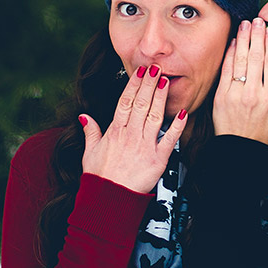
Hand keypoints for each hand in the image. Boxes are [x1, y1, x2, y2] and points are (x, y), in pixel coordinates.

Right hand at [78, 65, 187, 192]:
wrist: (108, 199)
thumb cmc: (99, 178)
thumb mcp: (89, 153)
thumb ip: (90, 132)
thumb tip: (84, 116)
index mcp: (114, 132)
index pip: (125, 102)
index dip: (133, 85)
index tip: (139, 72)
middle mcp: (130, 136)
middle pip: (140, 104)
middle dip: (148, 84)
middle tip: (155, 68)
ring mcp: (144, 146)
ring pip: (154, 116)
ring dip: (160, 98)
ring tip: (166, 81)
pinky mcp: (158, 160)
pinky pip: (169, 140)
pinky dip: (177, 126)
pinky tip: (183, 112)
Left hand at [213, 18, 267, 145]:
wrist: (240, 151)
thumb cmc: (264, 136)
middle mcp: (253, 93)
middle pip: (256, 57)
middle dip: (257, 36)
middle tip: (258, 20)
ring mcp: (236, 94)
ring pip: (241, 60)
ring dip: (243, 39)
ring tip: (246, 24)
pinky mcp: (221, 96)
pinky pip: (226, 70)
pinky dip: (230, 54)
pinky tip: (234, 42)